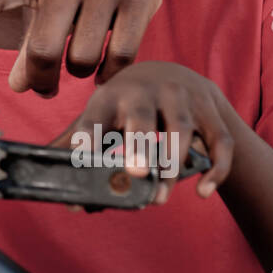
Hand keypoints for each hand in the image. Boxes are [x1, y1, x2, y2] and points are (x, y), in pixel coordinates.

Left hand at [0, 0, 173, 94]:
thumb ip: (28, 32)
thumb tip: (19, 86)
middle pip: (43, 49)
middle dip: (40, 80)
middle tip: (43, 88)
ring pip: (83, 58)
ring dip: (78, 74)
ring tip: (77, 67)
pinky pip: (121, 54)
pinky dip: (109, 74)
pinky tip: (103, 73)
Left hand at [49, 61, 232, 202]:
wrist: (172, 76)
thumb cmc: (126, 106)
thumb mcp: (100, 116)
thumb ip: (78, 147)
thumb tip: (53, 187)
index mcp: (109, 97)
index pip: (94, 116)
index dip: (87, 134)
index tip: (81, 155)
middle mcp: (145, 91)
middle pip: (141, 116)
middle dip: (139, 143)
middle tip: (136, 173)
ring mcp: (181, 97)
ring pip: (181, 130)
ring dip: (172, 164)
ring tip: (159, 196)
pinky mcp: (210, 109)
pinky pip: (219, 141)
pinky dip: (215, 167)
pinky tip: (202, 191)